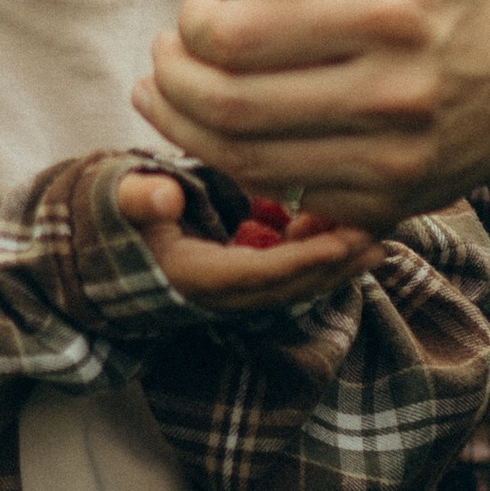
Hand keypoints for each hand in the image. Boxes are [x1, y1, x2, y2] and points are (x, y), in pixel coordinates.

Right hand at [115, 166, 378, 317]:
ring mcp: (235, 292)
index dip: (306, 260)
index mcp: (196, 277)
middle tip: (380, 238)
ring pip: (295, 285)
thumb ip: (138, 198)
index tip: (348, 241)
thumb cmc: (120, 215)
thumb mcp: (120, 202)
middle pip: (289, 287)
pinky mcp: (245, 281)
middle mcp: (220, 295)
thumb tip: (163, 195)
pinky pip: (290, 275)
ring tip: (378, 237)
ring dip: (336, 265)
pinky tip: (352, 233)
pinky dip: (321, 259)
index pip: (261, 275)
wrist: (110, 248)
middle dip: (336, 266)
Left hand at [133, 0, 489, 234]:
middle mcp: (390, 96)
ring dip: (185, 127)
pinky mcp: (385, 205)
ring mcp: (388, 161)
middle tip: (163, 55)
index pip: (241, 38)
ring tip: (165, 93)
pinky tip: (218, 131)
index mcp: (386, 16)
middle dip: (172, 79)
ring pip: (245, 160)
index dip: (192, 26)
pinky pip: (281, 193)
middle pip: (231, 106)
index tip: (195, 8)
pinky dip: (234, 163)